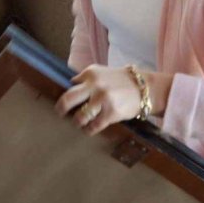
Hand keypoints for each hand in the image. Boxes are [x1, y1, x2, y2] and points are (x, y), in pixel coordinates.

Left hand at [54, 64, 171, 135]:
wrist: (144, 89)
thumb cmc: (120, 81)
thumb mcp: (101, 73)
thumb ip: (85, 78)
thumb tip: (69, 86)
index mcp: (90, 73)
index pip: (71, 85)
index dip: (65, 94)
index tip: (63, 102)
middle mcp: (94, 85)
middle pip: (68, 99)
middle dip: (61, 108)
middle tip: (59, 113)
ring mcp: (102, 100)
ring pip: (80, 116)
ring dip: (77, 122)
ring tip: (78, 123)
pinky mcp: (111, 113)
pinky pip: (93, 126)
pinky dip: (89, 129)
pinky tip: (89, 129)